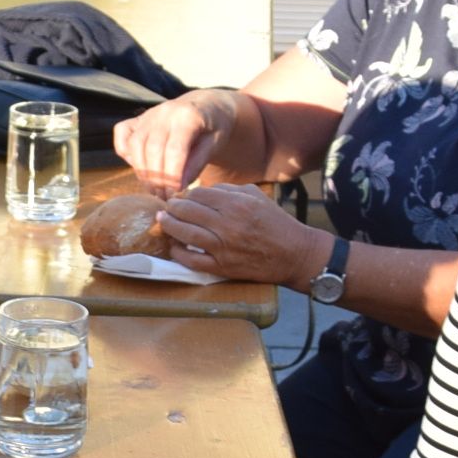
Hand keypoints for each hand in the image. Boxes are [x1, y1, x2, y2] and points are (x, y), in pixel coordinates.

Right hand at [112, 91, 235, 194]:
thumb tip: (178, 186)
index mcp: (187, 115)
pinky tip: (140, 167)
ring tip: (155, 189)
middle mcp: (163, 112)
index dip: (172, 175)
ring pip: (134, 145)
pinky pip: (122, 135)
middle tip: (165, 197)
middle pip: (152, 150)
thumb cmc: (214, 127)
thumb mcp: (215, 144)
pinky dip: (126, 153)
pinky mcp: (137, 119)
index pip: (174, 149)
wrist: (206, 106)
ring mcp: (148, 114)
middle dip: (157, 178)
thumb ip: (197, 163)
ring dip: (142, 172)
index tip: (175, 193)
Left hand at [155, 185, 328, 288]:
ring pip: (185, 234)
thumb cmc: (276, 223)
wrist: (294, 254)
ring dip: (170, 226)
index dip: (186, 194)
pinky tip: (173, 246)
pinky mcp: (222, 267)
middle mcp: (228, 224)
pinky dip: (178, 253)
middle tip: (167, 207)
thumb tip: (204, 190)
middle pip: (188, 211)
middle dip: (173, 207)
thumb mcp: (257, 196)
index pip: (199, 194)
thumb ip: (229, 189)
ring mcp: (223, 247)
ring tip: (162, 221)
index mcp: (237, 204)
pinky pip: (192, 260)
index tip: (181, 196)